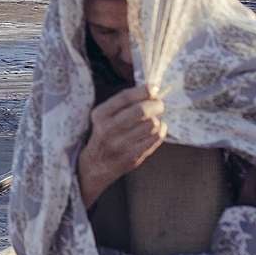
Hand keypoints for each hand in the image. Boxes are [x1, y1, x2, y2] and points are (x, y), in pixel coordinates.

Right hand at [78, 84, 166, 208]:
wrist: (95, 165)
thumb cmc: (104, 134)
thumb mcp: (104, 116)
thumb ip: (123, 103)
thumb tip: (151, 90)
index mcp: (100, 115)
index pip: (124, 98)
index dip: (142, 91)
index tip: (153, 88)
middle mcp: (108, 129)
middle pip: (141, 111)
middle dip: (155, 105)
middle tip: (159, 104)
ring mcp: (121, 145)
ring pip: (151, 125)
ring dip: (157, 120)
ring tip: (153, 120)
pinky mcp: (132, 157)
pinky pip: (155, 139)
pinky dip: (160, 131)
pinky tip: (155, 131)